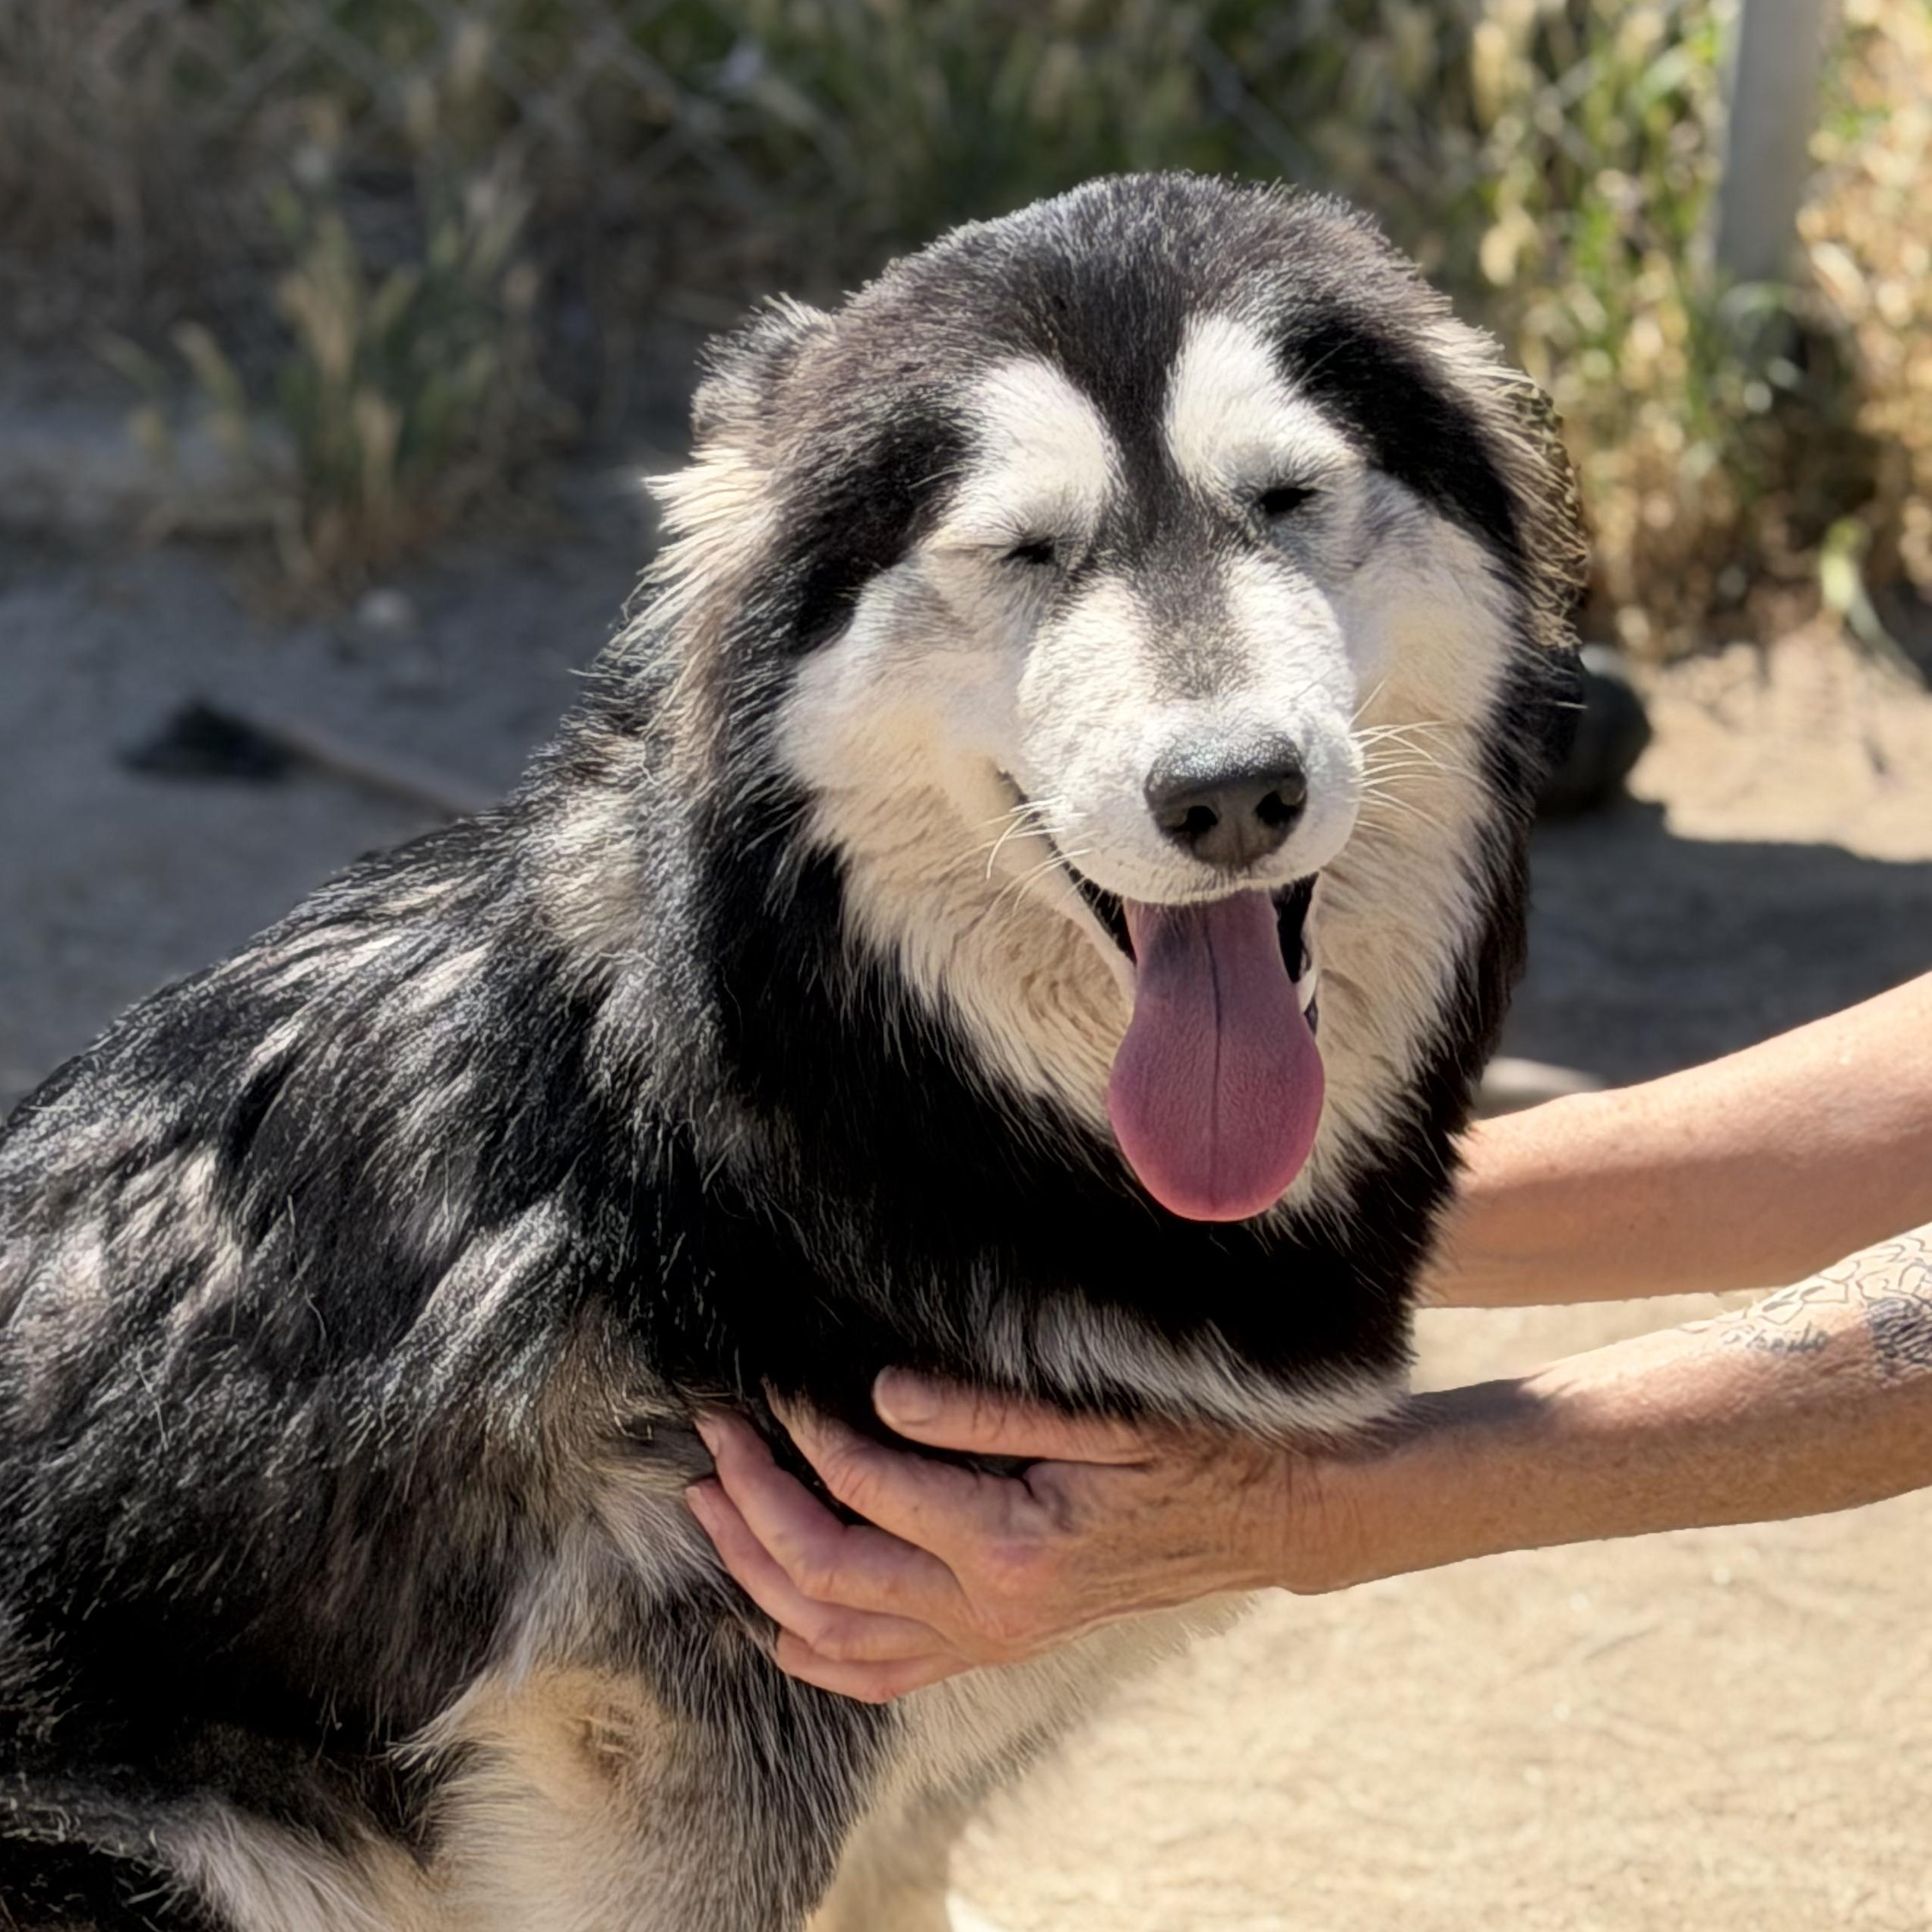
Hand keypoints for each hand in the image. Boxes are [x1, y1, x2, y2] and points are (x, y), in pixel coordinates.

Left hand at [685, 1373, 1377, 1703]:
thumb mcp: (1101, 1415)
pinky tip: (774, 1624)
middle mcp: (990, 1611)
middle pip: (826, 1573)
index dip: (808, 1432)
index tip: (776, 1383)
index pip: (868, 1487)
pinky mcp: (997, 1644)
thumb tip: (880, 1395)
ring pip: (836, 1637)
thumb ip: (984, 1412)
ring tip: (710, 1508)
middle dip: (752, 1504)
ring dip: (758, 1575)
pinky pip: (884, 1675)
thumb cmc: (1193, 1452)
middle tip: (713, 1438)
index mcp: (1012, 1545)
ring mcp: (991, 1639)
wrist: (1269, 1519)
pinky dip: (817, 1656)